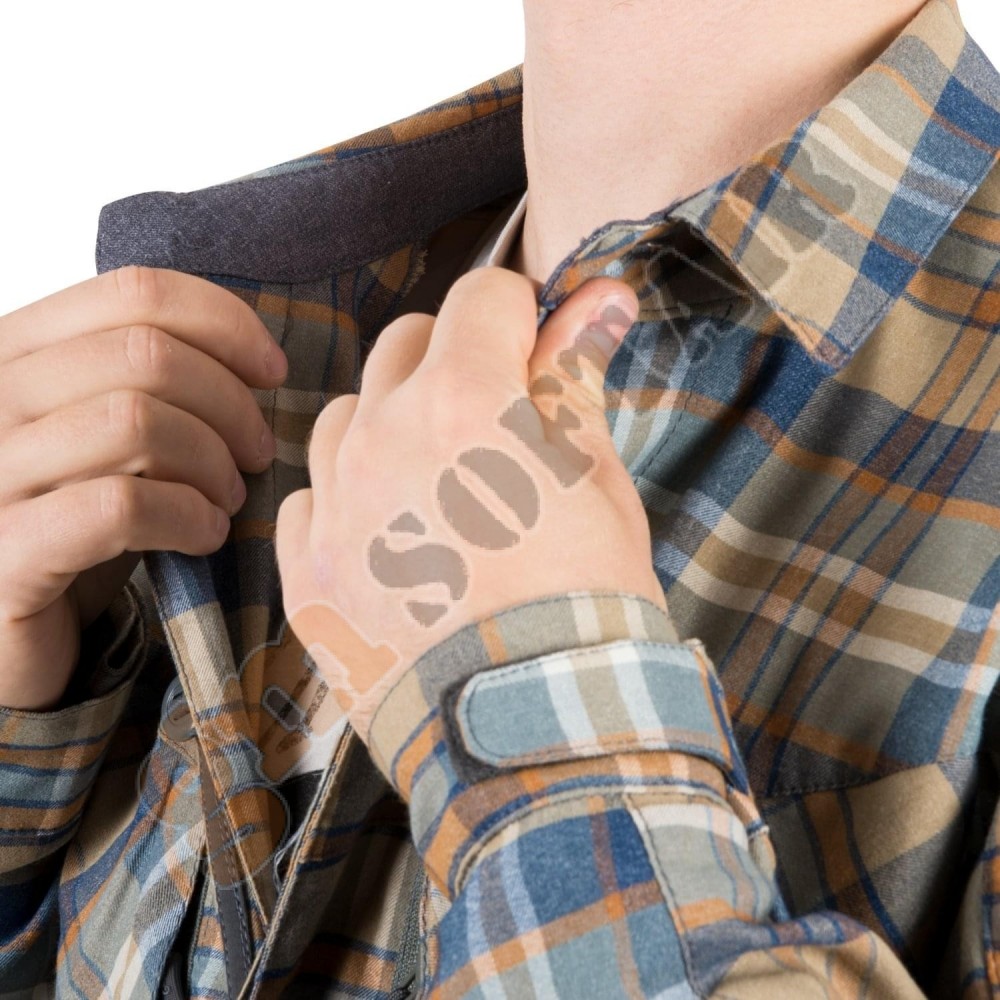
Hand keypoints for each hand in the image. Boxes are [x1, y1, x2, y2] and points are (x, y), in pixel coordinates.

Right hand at [0, 266, 287, 709]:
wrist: (10, 634)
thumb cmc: (74, 526)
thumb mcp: (106, 439)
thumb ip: (148, 385)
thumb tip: (252, 359)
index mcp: (14, 353)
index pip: (134, 292)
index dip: (224, 325)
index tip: (271, 372)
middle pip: (145, 354)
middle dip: (229, 403)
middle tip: (256, 453)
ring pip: (135, 421)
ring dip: (211, 462)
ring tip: (228, 498)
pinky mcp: (4, 552)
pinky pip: (120, 506)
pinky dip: (186, 516)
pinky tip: (204, 535)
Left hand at [276, 267, 666, 739]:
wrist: (535, 729)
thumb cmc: (587, 601)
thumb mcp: (597, 479)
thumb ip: (575, 378)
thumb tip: (599, 296)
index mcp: (464, 402)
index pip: (481, 298)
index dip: (520, 314)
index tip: (538, 348)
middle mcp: (381, 438)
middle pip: (406, 342)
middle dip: (456, 360)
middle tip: (499, 421)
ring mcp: (334, 507)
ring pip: (350, 413)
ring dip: (393, 424)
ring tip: (442, 485)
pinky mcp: (306, 572)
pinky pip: (313, 496)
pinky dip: (350, 498)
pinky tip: (395, 538)